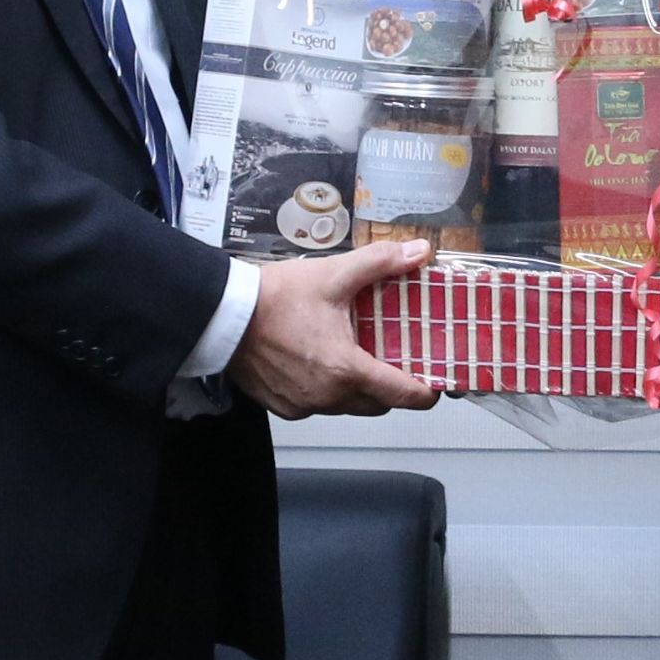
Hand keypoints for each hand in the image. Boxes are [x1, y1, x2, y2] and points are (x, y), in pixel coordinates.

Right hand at [228, 239, 441, 420]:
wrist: (222, 315)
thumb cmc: (273, 298)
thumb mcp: (333, 275)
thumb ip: (380, 263)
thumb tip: (418, 252)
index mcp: (345, 369)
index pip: (403, 395)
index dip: (426, 391)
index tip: (437, 383)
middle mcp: (326, 397)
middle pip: (378, 404)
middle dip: (392, 385)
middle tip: (397, 357)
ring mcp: (302, 405)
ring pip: (348, 406)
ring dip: (358, 387)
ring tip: (357, 353)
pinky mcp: (282, 406)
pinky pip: (318, 405)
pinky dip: (327, 389)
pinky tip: (320, 359)